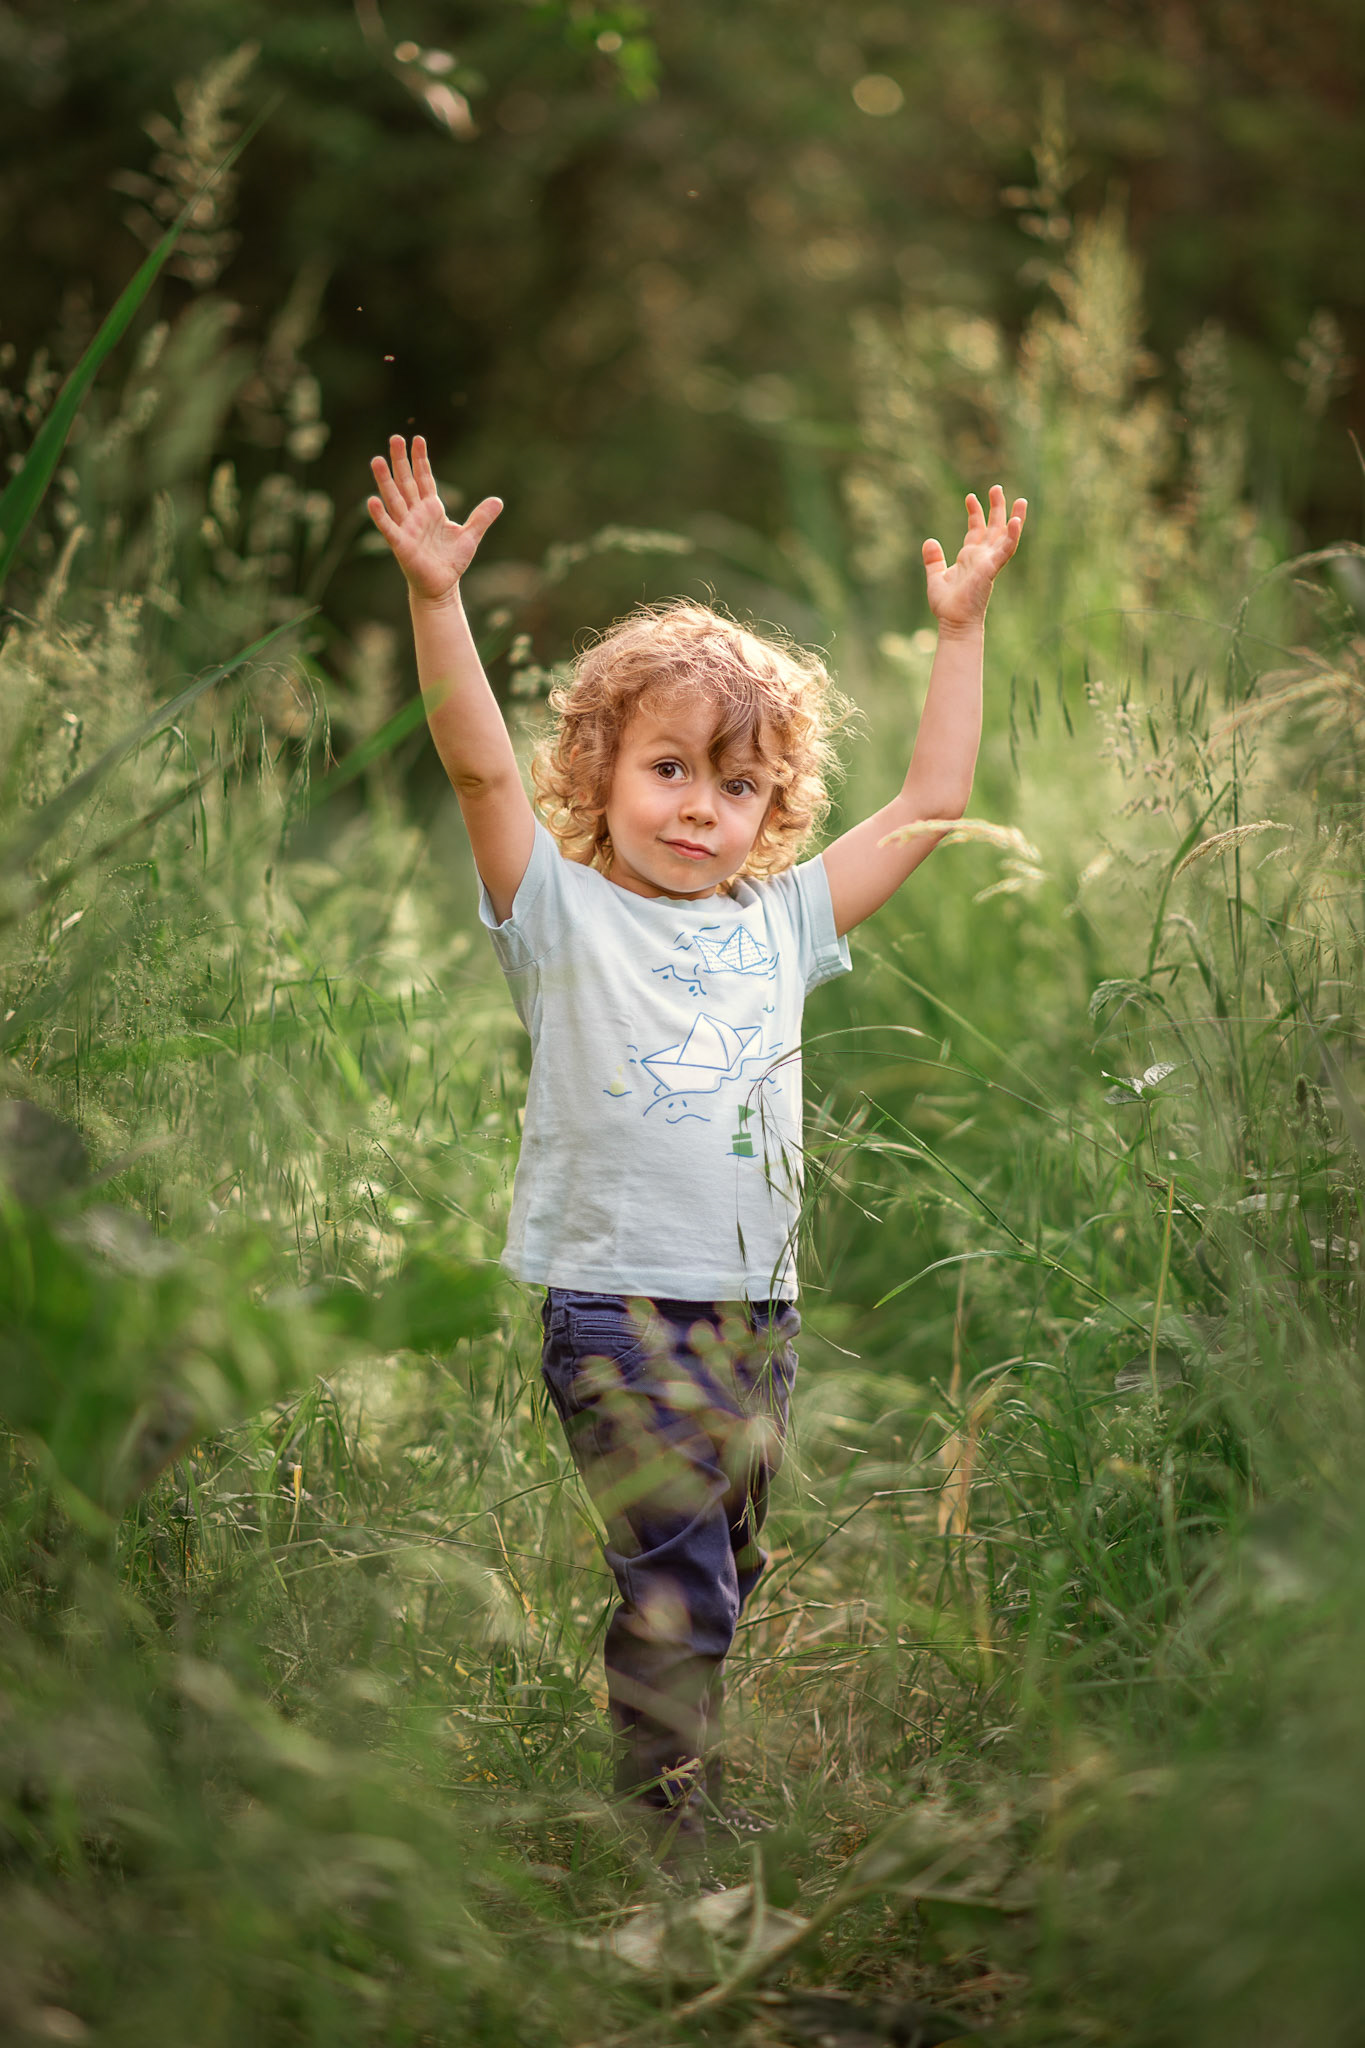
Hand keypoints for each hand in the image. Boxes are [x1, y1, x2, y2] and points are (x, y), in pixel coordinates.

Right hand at [367, 435, 502, 603]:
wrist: (441, 587)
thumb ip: (481, 517)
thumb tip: (498, 500)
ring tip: (377, 460)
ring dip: (384, 480)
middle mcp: (416, 514)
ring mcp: (406, 527)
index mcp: (431, 509)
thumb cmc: (450, 561)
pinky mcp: (401, 544)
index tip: (418, 439)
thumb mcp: (470, 536)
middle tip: (395, 438)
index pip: (424, 478)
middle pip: (406, 482)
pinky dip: (381, 515)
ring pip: (394, 499)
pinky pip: (389, 527)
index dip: (421, 459)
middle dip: (400, 461)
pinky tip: (372, 500)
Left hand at [922, 484, 1025, 633]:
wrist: (953, 623)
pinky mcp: (991, 569)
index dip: (975, 513)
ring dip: (1013, 518)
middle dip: (997, 508)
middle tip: (997, 488)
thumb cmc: (947, 606)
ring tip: (1020, 500)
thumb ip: (934, 560)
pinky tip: (1016, 520)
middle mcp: (982, 558)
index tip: (970, 496)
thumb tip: (929, 541)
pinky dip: (1011, 536)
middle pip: (994, 528)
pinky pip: (1005, 550)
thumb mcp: (936, 578)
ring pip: (1006, 536)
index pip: (976, 530)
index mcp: (970, 558)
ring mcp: (989, 563)